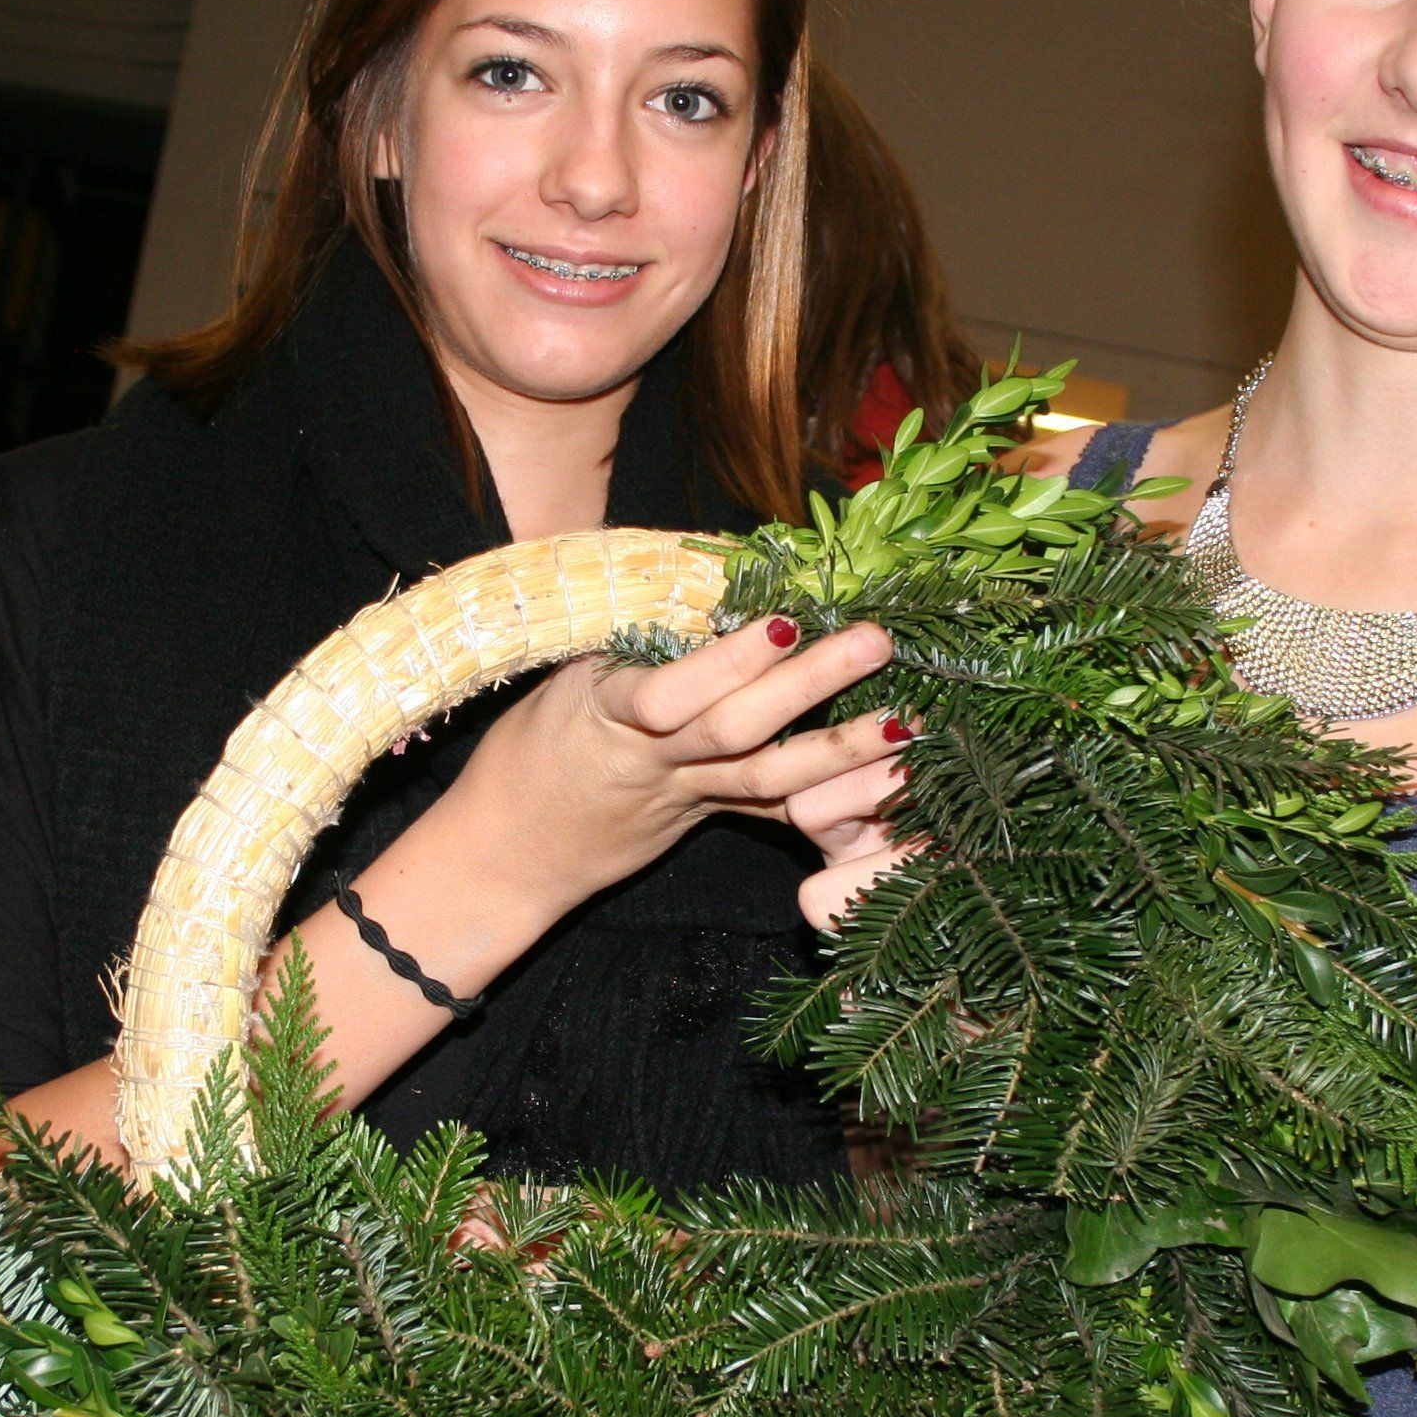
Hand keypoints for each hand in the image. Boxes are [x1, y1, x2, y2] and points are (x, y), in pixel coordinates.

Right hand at [438, 615, 900, 920]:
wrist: (511, 853)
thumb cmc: (532, 747)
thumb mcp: (561, 677)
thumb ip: (625, 633)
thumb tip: (698, 564)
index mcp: (606, 714)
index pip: (668, 693)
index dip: (726, 663)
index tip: (780, 623)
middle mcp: (653, 761)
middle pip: (736, 728)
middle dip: (808, 685)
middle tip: (874, 642)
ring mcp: (686, 797)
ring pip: (769, 778)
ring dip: (841, 749)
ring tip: (906, 724)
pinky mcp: (708, 819)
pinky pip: (775, 812)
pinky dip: (831, 798)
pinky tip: (888, 783)